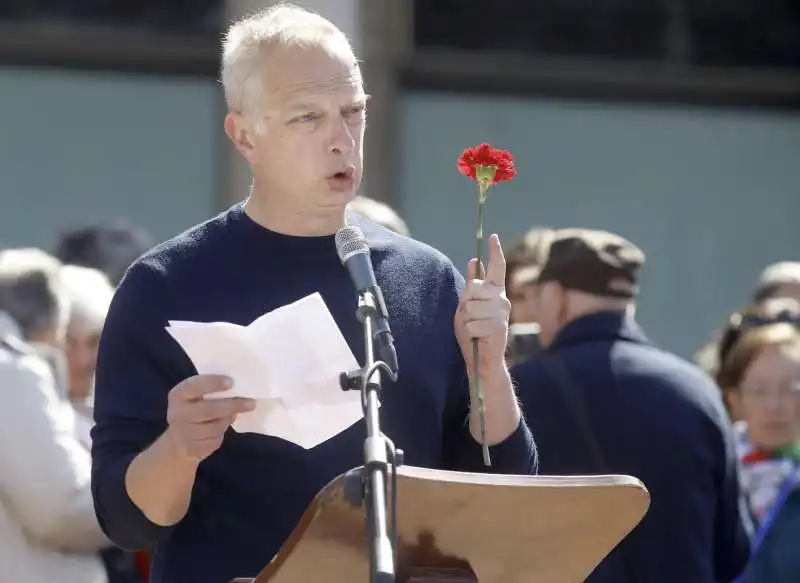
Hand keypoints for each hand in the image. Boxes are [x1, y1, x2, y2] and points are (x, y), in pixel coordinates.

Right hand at [165, 375, 254, 461]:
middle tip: (251, 403)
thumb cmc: (192, 411)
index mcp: (178, 395)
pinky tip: (221, 428)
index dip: (213, 383)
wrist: (176, 443)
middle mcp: (178, 414)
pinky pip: (214, 440)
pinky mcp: (192, 449)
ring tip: (234, 414)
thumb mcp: (194, 397)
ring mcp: (183, 433)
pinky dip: (221, 433)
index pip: (194, 386)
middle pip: (208, 410)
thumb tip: (237, 387)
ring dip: (227, 420)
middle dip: (232, 406)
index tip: (231, 382)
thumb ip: (209, 390)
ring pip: (214, 427)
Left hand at [454, 233, 510, 378]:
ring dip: (466, 319)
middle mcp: (502, 299)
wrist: (481, 358)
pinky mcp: (499, 326)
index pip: (496, 268)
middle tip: (470, 318)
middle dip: (465, 303)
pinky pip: (472, 322)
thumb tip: (473, 261)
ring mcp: (502, 312)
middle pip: (473, 287)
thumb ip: (472, 286)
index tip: (493, 237)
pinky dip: (470, 331)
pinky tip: (478, 337)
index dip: (495, 252)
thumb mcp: (467, 305)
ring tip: (474, 328)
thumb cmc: (473, 331)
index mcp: (494, 292)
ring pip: (471, 306)